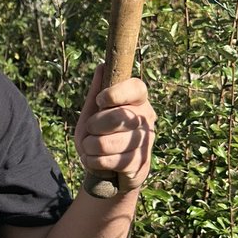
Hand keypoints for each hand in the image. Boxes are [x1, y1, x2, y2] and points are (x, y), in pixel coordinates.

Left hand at [74, 66, 155, 193]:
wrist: (107, 171)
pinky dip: (93, 161)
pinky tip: (94, 160)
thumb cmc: (100, 135)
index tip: (101, 100)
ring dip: (90, 146)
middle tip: (90, 130)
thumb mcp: (93, 113)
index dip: (117, 93)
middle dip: (94, 125)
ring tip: (90, 148)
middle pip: (118, 117)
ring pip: (110, 142)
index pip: (136, 88)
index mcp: (137, 101)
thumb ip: (96, 92)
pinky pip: (110, 160)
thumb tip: (102, 66)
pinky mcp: (141, 163)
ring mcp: (145, 142)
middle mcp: (146, 118)